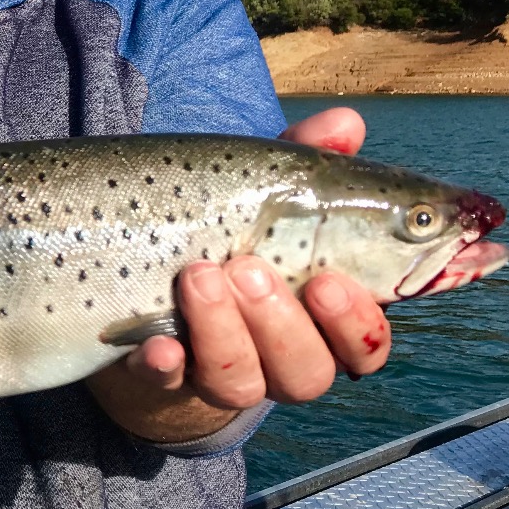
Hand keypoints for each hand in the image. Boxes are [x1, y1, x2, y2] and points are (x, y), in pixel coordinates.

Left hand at [88, 107, 392, 441]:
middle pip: (307, 372)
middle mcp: (277, 357)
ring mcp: (217, 370)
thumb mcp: (262, 190)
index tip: (330, 281)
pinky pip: (164, 385)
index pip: (365, 343)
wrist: (142, 282)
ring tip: (196, 276)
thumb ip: (305, 162)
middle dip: (280, 322)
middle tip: (247, 267)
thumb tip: (347, 122)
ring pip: (241, 384)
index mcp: (320, 319)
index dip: (359, 324)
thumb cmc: (227, 231)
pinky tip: (159, 346)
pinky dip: (164, 366)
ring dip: (222, 331)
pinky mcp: (158, 374)